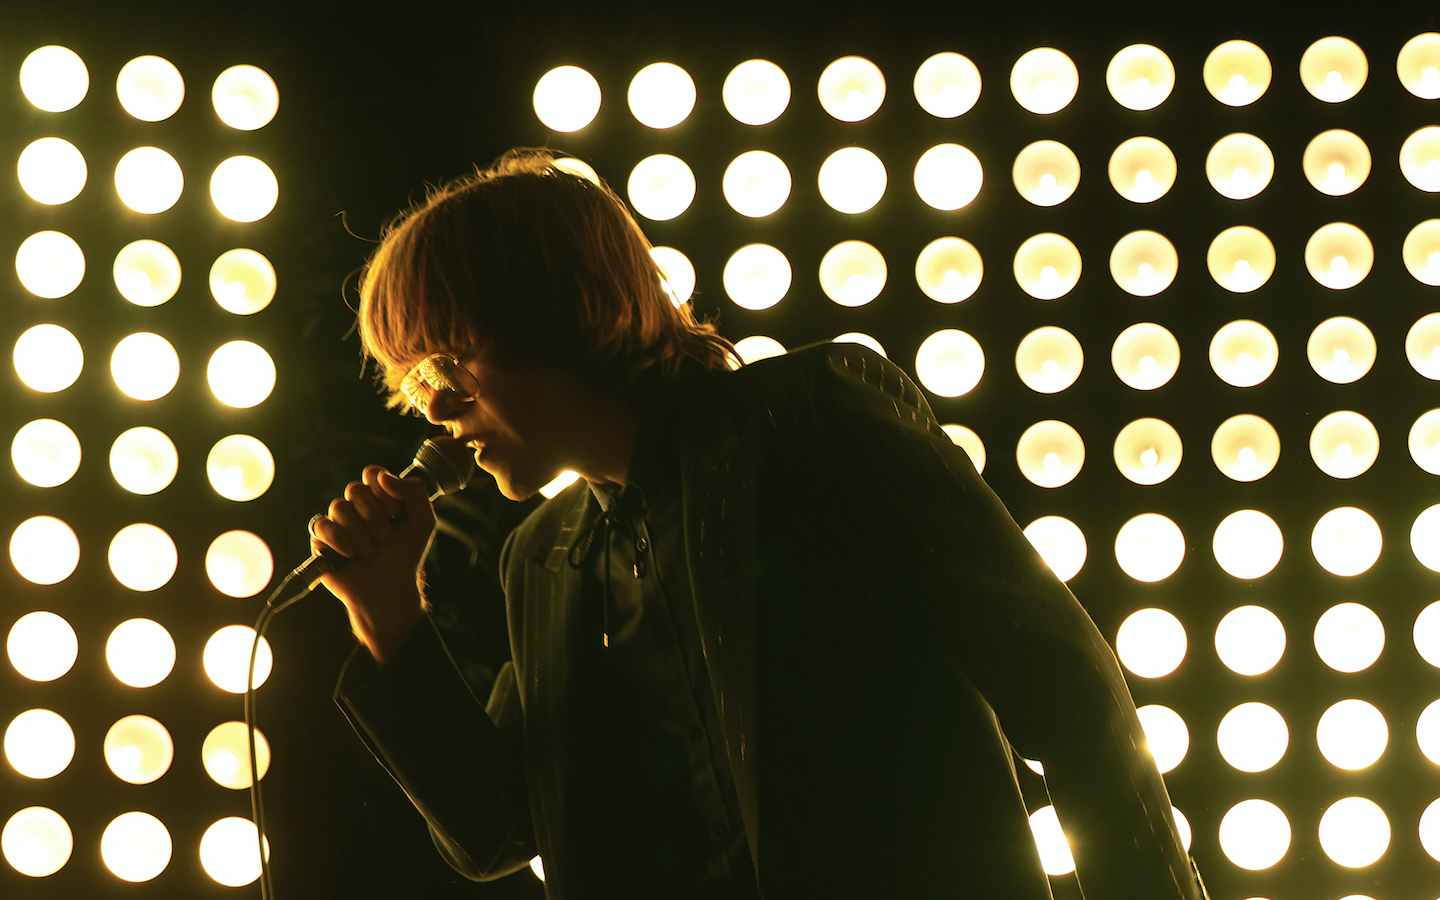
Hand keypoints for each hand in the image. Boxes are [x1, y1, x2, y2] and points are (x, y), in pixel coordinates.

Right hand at [309, 466, 436, 663]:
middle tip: (385, 538)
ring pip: (339, 507)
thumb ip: (414, 491)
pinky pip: (322, 525)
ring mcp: (337, 521)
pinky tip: (350, 555)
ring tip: (370, 552)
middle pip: (355, 489)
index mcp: (378, 496)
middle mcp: (356, 505)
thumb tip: (382, 477)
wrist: (389, 588)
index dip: (384, 493)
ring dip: (362, 535)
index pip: (372, 473)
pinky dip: (340, 541)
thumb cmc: (406, 554)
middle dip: (375, 518)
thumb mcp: (423, 520)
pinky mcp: (321, 539)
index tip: (395, 513)